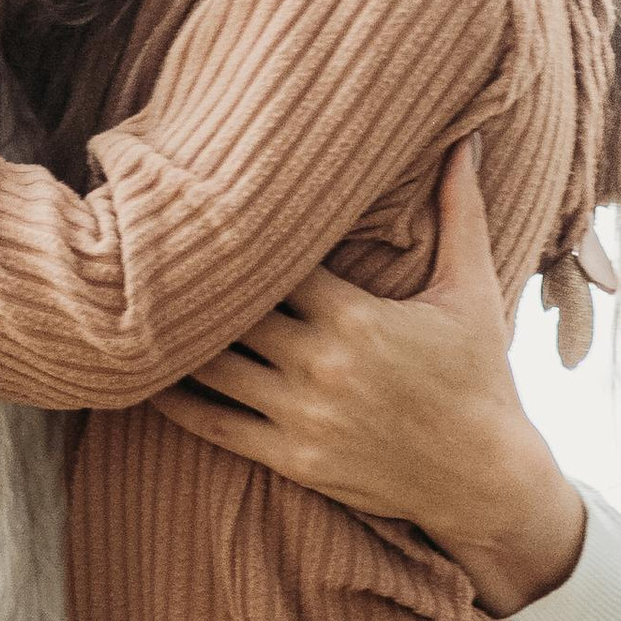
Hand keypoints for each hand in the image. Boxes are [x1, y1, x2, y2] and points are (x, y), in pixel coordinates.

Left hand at [151, 138, 587, 610]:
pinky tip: (143, 379)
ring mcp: (301, 414)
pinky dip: (173, 401)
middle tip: (146, 249)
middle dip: (193, 282)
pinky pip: (213, 425)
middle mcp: (320, 362)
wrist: (486, 480)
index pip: (272, 260)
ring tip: (135, 307)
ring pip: (210, 367)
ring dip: (173, 339)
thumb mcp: (473, 290)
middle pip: (230, 309)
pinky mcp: (292, 458)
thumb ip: (462, 211)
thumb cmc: (481, 377)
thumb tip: (471, 139)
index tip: (202, 207)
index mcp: (355, 314)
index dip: (234, 233)